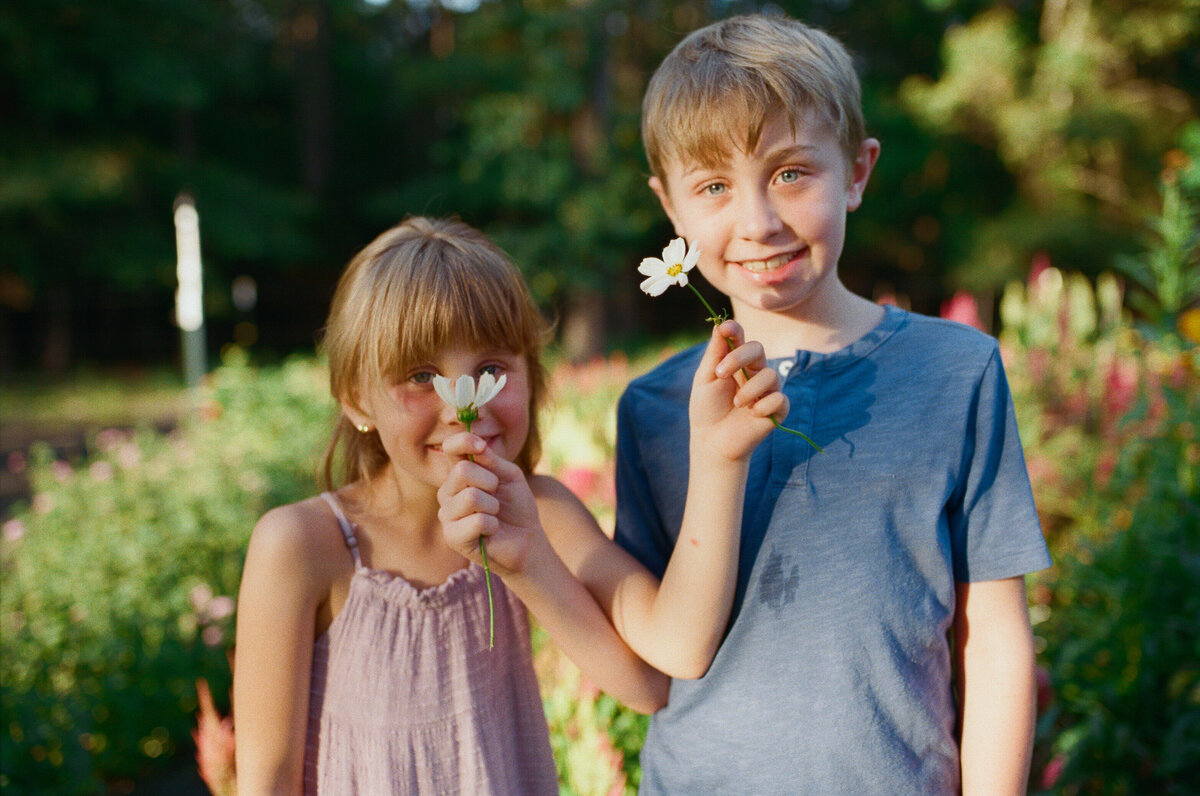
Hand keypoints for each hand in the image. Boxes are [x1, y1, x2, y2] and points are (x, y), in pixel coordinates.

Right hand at [436, 432, 542, 575]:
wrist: (526, 539)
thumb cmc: (516, 506)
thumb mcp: (509, 476)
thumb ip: (491, 460)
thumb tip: (476, 447)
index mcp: (458, 474)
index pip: (450, 448)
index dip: (464, 442)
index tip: (481, 446)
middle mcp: (447, 492)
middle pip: (462, 471)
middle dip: (490, 482)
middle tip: (497, 496)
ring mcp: (447, 515)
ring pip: (471, 497)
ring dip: (493, 506)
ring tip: (494, 514)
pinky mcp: (452, 537)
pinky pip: (477, 520)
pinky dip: (493, 524)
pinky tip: (492, 530)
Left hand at [690, 320, 788, 462]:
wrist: (713, 441)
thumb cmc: (707, 409)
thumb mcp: (705, 380)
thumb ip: (714, 354)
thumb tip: (720, 325)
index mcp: (736, 361)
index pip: (740, 338)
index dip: (734, 330)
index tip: (726, 328)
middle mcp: (755, 371)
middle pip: (758, 349)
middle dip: (739, 357)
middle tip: (721, 374)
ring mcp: (768, 389)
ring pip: (770, 374)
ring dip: (750, 389)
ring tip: (737, 403)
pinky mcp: (778, 408)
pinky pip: (779, 398)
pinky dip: (763, 406)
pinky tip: (752, 414)